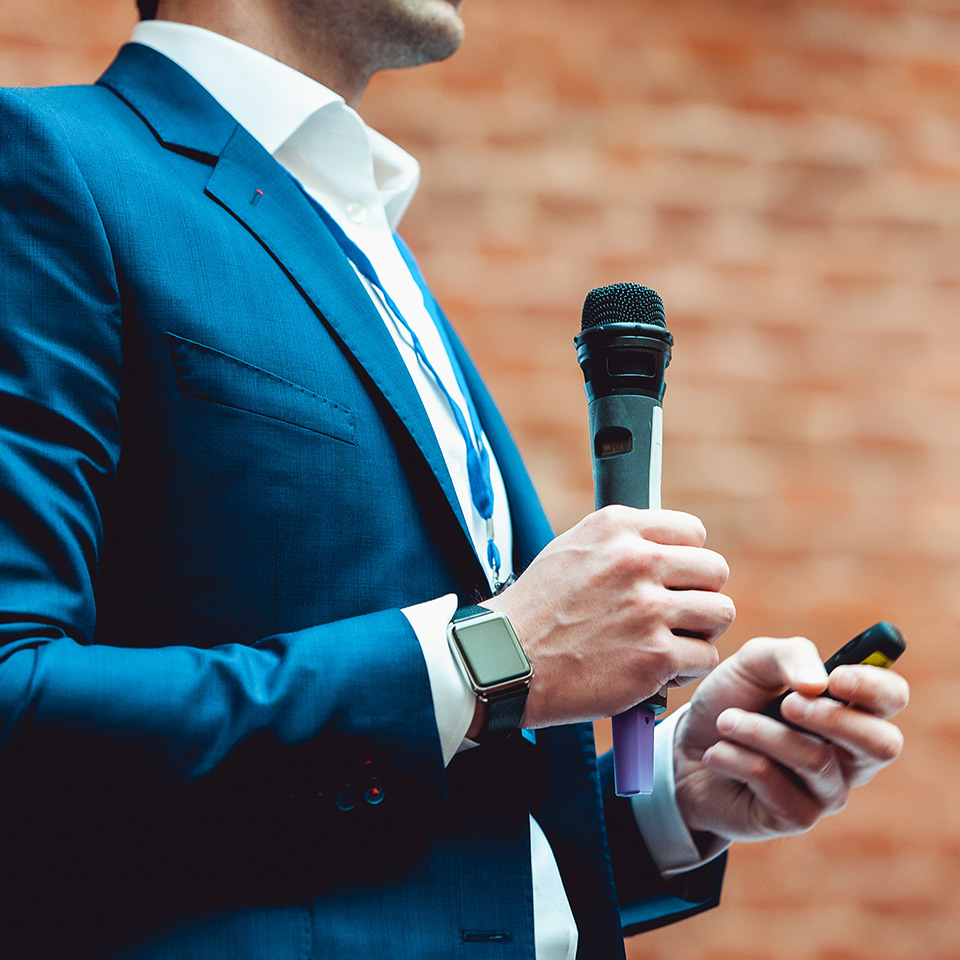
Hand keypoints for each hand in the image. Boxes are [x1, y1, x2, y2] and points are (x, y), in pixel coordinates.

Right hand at [482, 506, 734, 729]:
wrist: (506, 661)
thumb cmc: (535, 610)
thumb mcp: (570, 548)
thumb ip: (620, 542)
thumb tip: (663, 545)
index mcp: (616, 528)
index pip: (692, 531)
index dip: (687, 559)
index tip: (674, 578)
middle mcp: (636, 561)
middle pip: (714, 570)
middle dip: (700, 594)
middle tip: (677, 613)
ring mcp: (648, 610)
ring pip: (719, 613)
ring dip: (699, 632)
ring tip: (669, 641)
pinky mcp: (655, 657)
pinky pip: (704, 657)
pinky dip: (684, 669)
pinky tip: (655, 670)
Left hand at [674, 636, 908, 843]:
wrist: (686, 751)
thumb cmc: (732, 702)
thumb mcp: (753, 664)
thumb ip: (788, 656)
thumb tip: (818, 683)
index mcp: (848, 707)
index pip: (892, 697)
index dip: (874, 687)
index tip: (836, 678)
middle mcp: (849, 753)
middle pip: (882, 744)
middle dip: (833, 719)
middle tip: (786, 704)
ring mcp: (827, 789)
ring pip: (815, 760)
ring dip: (760, 732)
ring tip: (725, 721)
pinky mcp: (797, 816)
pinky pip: (774, 782)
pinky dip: (737, 758)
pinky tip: (717, 753)